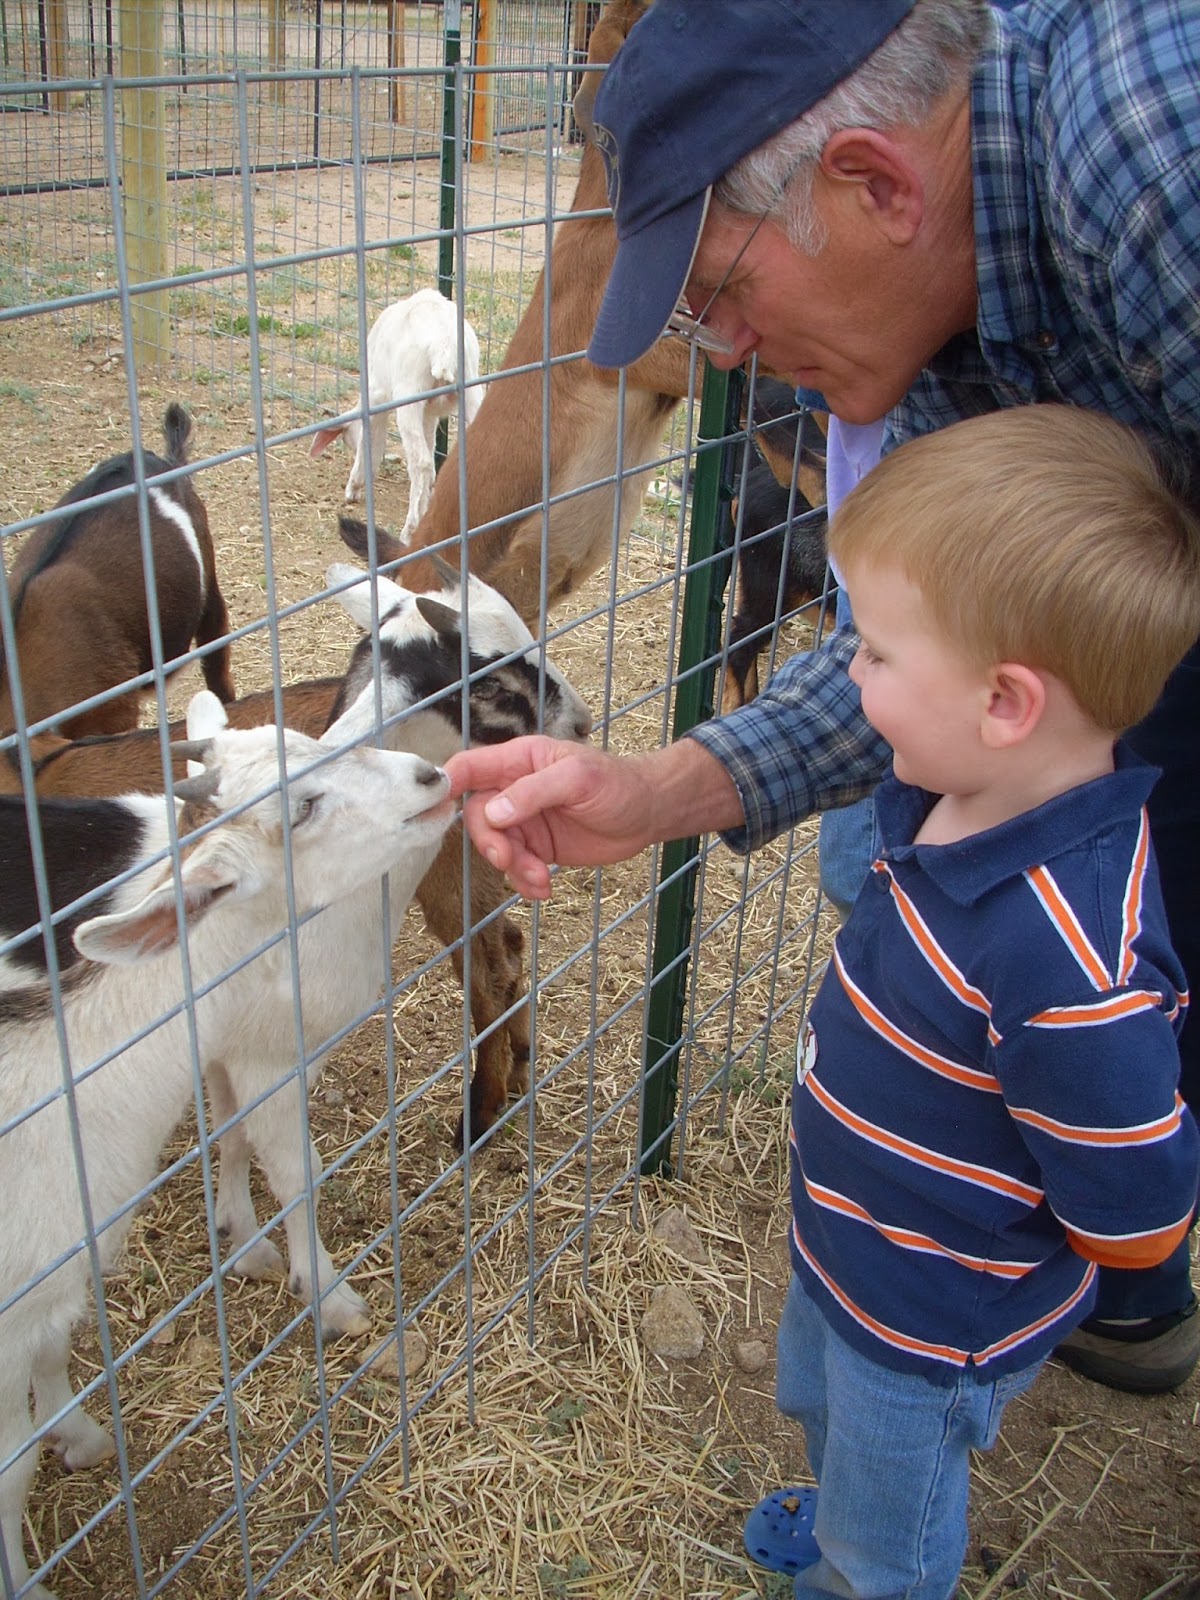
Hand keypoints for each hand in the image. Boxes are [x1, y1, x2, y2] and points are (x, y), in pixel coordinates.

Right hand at [445, 734, 744, 899]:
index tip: (433, 809)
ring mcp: (525, 821)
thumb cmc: (617, 784)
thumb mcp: (577, 779)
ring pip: (496, 847)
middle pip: (478, 816)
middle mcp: (515, 790)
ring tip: (542, 880)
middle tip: (509, 861)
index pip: (469, 768)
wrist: (648, 814)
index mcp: (519, 761)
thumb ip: (533, 792)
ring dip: (513, 868)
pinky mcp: (538, 848)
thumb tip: (494, 813)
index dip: (446, 784)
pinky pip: (516, 868)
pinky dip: (525, 882)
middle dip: (490, 843)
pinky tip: (545, 889)